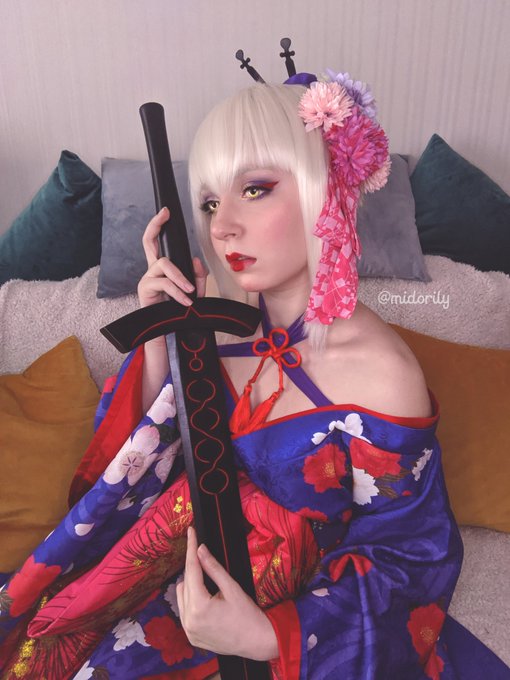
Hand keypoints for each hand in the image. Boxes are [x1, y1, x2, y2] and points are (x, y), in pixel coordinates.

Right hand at [137, 207, 207, 307]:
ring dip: (179, 277)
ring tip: (190, 291)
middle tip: (164, 215)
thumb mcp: (194, 291)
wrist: (167, 330)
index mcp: (162, 268)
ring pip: (164, 264)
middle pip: (148, 241)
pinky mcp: (145, 289)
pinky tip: (185, 300)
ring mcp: (147, 278)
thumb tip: (196, 260)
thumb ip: (198, 276)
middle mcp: (152, 270)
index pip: (158, 242)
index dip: (159, 226)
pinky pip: (164, 283)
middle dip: (156, 225)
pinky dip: (177, 292)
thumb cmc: (178, 310)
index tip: (165, 212)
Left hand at [175, 527, 278, 660]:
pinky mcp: (191, 637)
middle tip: (204, 556)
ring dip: (190, 584)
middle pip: (185, 582)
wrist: (257, 642)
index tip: (190, 531)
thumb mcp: (231, 587)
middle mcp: (189, 621)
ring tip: (207, 581)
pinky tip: (204, 597)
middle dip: (194, 567)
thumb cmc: (248, 614)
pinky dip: (191, 600)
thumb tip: (200, 549)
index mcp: (199, 607)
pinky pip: (184, 611)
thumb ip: (213, 568)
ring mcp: (189, 631)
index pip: (191, 570)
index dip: (191, 548)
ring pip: (181, 596)